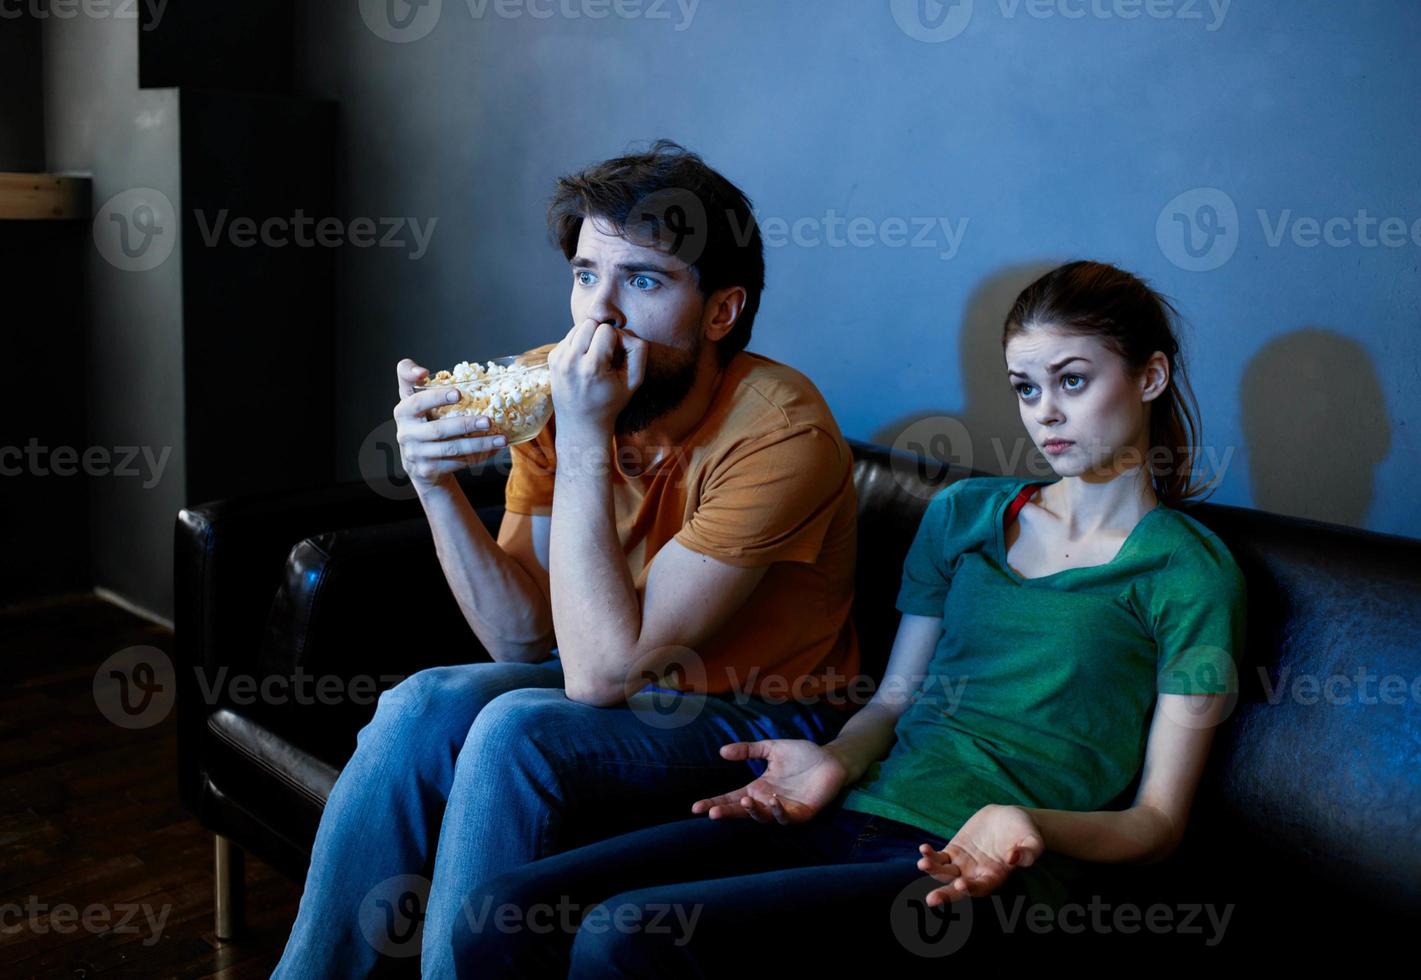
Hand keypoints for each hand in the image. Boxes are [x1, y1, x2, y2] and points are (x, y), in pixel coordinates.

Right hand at [393, 358, 506, 493]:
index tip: (458, 393)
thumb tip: (422, 370)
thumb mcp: (415, 401)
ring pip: (451, 449)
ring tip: (500, 439)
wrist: (419, 463)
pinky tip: (494, 449)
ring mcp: (416, 454)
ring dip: (478, 444)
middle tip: (488, 421)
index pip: (416, 401)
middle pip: (438, 429)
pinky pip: (457, 463)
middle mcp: (406, 433)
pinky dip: (478, 456)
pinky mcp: (427, 470)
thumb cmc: (422, 423)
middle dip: (466, 425)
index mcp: (404, 411)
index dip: (436, 396)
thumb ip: (413, 380)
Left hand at [546, 319, 647, 438]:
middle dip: (601, 334)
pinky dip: (578, 344)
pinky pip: (569, 337)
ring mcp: (558, 359)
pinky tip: (583, 361)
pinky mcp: (552, 358)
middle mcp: (570, 361)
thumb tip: (624, 331)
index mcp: (591, 367)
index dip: (616, 339)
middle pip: (589, 323)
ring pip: (578, 327)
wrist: (581, 423)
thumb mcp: (634, 381)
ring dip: (589, 337)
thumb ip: (638, 351)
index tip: (615, 357)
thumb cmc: (610, 403)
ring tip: (594, 357)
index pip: (606, 329)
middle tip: (605, 355)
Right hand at [690, 740, 850, 823]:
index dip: (715, 802)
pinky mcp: (803, 813)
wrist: (831, 759)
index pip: (732, 798)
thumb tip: (722, 751)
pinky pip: (787, 817)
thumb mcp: (771, 749)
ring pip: (763, 817)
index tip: (695, 807)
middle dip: (727, 813)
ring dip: (753, 811)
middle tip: (710, 813)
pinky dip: (778, 811)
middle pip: (743, 811)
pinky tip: (772, 800)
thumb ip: (748, 750)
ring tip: (745, 800)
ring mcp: (785, 809)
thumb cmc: (802, 755)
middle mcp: (768, 802)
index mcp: (759, 789)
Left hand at [916, 804, 1043, 905]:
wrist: (1009, 818)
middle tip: (932, 899)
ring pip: (945, 873)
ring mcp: (963, 864)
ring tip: (923, 864)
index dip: (972, 888)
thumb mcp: (1033, 841)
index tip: (962, 885)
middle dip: (945, 894)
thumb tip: (1016, 858)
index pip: (981, 888)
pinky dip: (930, 855)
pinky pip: (939, 857)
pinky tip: (923, 850)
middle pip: (958, 889)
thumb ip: (1029, 852)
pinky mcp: (954, 851)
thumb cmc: (1025, 833)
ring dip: (933, 870)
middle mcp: (976, 875)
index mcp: (995, 877)